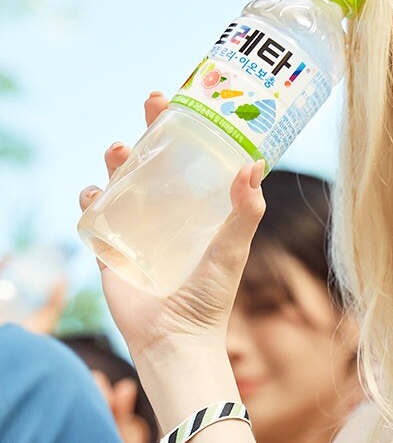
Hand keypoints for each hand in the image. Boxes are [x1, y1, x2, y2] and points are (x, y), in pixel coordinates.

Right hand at [79, 93, 265, 365]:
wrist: (176, 340)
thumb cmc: (210, 299)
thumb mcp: (232, 250)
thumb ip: (245, 212)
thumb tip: (253, 165)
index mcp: (197, 213)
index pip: (191, 162)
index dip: (187, 132)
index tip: (186, 101)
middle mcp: (167, 218)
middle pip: (153, 163)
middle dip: (148, 131)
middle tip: (151, 104)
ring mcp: (136, 232)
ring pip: (119, 184)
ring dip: (115, 163)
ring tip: (118, 151)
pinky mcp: (110, 252)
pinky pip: (93, 219)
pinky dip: (89, 202)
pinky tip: (92, 194)